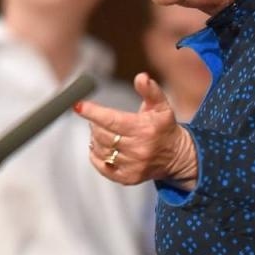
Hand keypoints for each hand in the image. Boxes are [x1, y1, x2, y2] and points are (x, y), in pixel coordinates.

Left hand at [74, 73, 198, 187]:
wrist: (176, 156)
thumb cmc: (164, 127)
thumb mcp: (161, 106)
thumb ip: (150, 90)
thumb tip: (141, 76)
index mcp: (144, 129)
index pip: (112, 120)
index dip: (93, 112)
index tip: (78, 106)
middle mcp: (139, 149)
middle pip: (102, 136)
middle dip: (95, 125)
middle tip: (98, 120)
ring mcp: (133, 166)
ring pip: (100, 151)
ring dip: (95, 140)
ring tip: (102, 133)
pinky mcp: (128, 178)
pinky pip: (102, 167)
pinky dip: (96, 156)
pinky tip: (100, 148)